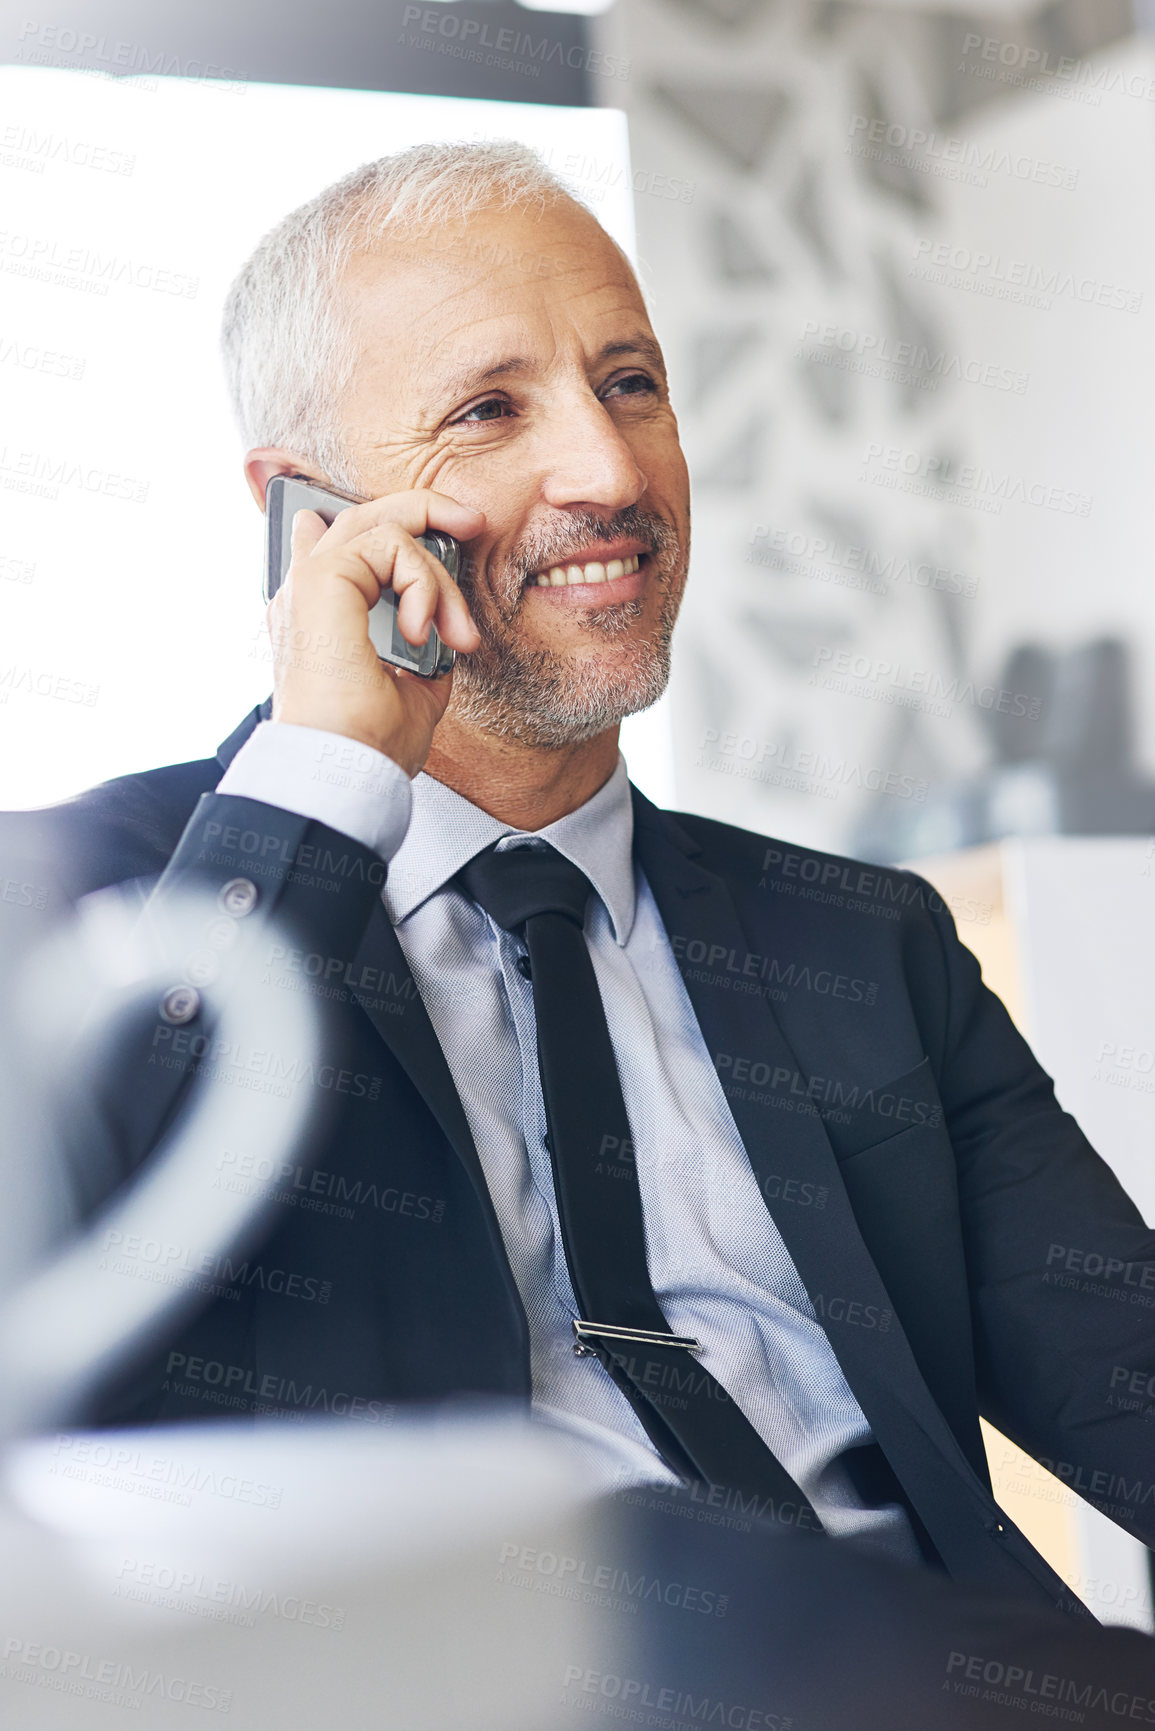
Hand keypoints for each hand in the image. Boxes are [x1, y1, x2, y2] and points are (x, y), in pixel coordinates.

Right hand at [268, 488, 483, 776]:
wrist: (342, 770)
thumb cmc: (369, 747)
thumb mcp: (411, 690)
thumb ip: (421, 653)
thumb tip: (442, 634)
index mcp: (318, 619)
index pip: (334, 542)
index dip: (384, 523)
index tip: (445, 530)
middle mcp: (306, 595)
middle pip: (361, 517)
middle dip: (423, 508)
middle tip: (472, 523)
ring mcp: (309, 583)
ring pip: (383, 526)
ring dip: (436, 574)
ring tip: (454, 633)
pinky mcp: (321, 579)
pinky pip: (389, 543)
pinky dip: (423, 582)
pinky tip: (424, 631)